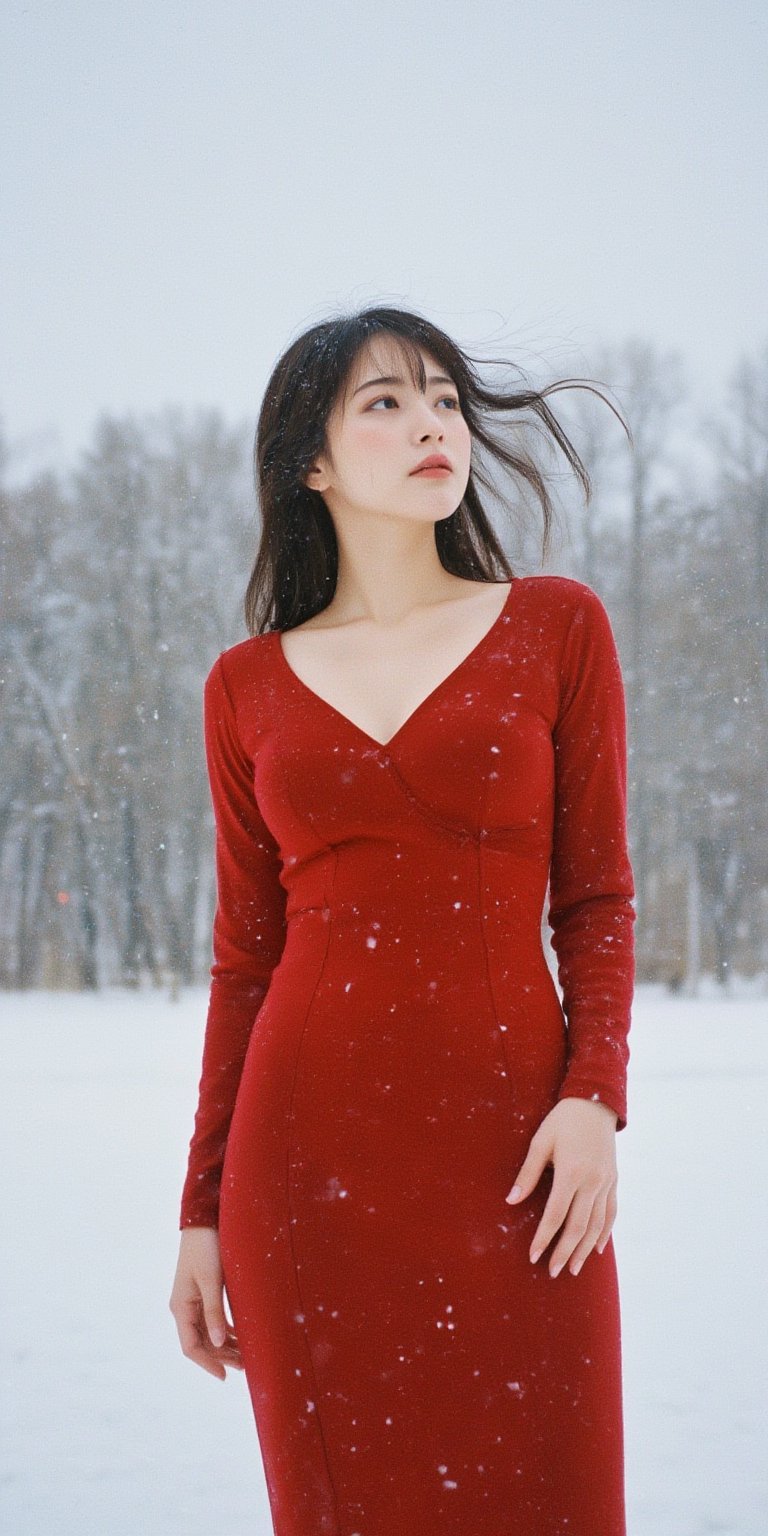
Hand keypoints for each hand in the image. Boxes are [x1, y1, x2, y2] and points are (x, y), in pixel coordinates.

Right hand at [169, 1227, 243, 1379]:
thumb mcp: (211, 1280)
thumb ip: (214, 1312)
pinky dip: (227, 1330)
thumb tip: (219, 1343)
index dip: (207, 1363)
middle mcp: (185, 1307)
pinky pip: (214, 1319)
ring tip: (247, 1356)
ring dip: (226, 1345)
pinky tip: (241, 1336)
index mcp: (181, 1307)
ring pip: (209, 1332)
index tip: (225, 1376)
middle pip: (201, 1342)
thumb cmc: (206, 1247)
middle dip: (221, 1357)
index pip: (191, 1347)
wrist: (204, 1220)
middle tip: (245, 1367)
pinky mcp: (205, 1292)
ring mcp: (194, 1301)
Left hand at [505, 1097, 618, 1277]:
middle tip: (552, 1271)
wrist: (595, 1102)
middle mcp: (592, 1181)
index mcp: (570, 1172)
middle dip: (564, 1252)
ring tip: (574, 1268)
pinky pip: (611, 1212)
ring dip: (585, 1250)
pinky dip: (605, 1233)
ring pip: (597, 1225)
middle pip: (578, 1227)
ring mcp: (606, 1182)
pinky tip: (598, 1248)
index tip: (533, 1256)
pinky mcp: (614, 1180)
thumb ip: (528, 1173)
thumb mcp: (541, 1141)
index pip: (555, 1216)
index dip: (543, 1239)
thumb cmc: (562, 1120)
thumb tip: (511, 1201)